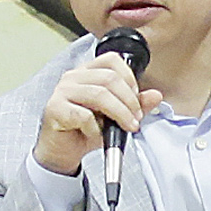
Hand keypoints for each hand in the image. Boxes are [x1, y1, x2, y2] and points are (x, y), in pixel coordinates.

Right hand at [33, 53, 161, 177]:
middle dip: (129, 101)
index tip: (136, 99)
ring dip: (119, 113)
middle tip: (135, 119)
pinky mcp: (55, 109)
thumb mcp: (116, 117)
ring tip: (126, 127)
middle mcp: (73, 77)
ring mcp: (62, 91)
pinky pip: (83, 115)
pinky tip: (97, 134)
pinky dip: (96, 128)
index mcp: (87, 72)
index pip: (112, 60)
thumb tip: (156, 96)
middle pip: (109, 78)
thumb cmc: (86, 130)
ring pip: (99, 94)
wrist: (63, 151)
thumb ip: (136, 105)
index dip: (129, 78)